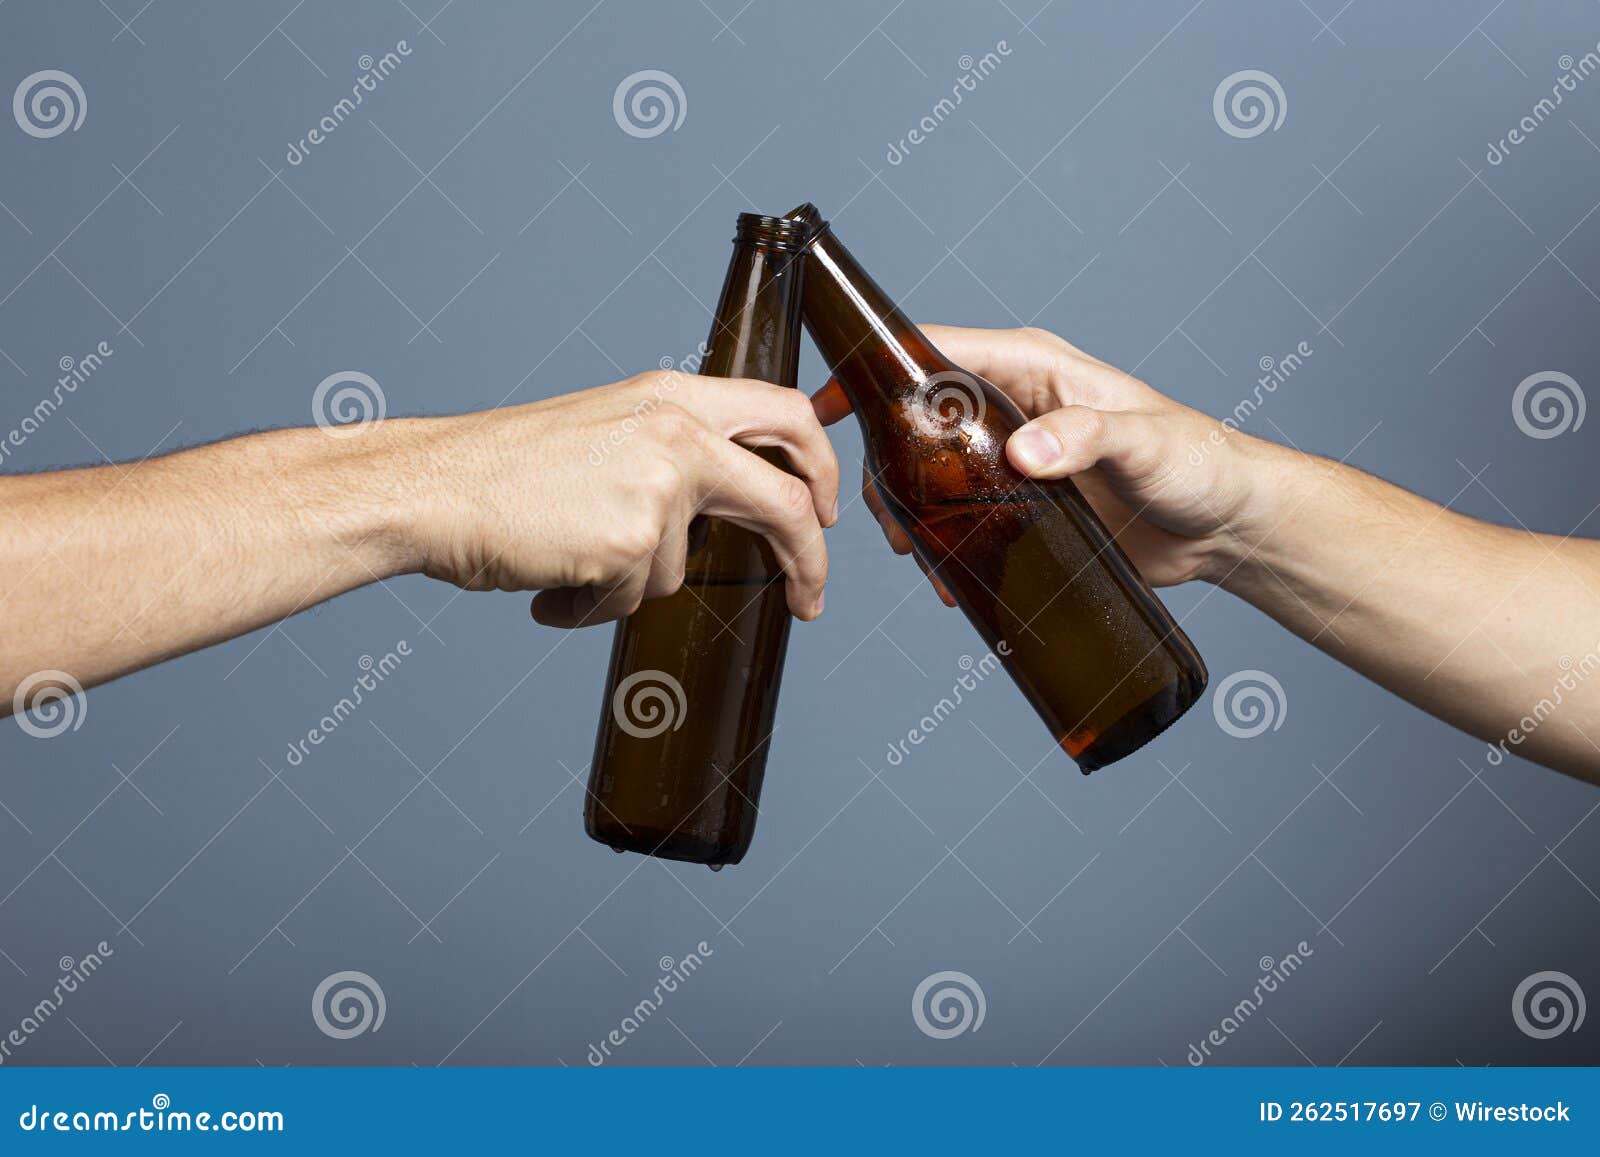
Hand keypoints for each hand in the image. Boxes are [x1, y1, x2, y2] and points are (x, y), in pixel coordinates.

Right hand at [396, 371, 838, 626]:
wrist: (431, 487)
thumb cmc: (505, 468)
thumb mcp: (607, 427)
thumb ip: (671, 449)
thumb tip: (726, 503)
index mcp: (673, 396)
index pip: (787, 414)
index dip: (821, 465)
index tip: (826, 509)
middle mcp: (677, 434)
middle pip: (786, 502)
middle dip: (810, 559)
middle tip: (810, 599)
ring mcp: (657, 489)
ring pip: (678, 570)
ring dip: (625, 583)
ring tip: (565, 555)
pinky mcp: (629, 544)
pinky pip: (628, 600)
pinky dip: (587, 607)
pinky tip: (549, 578)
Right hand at [812, 324, 1286, 591]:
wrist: (1224, 527)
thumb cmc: (1199, 464)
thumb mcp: (1145, 444)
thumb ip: (1086, 437)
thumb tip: (1025, 450)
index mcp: (1031, 366)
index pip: (930, 349)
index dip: (872, 371)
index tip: (828, 404)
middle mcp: (1012, 403)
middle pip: (913, 417)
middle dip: (884, 464)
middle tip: (881, 518)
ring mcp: (1010, 453)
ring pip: (927, 471)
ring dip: (908, 512)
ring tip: (913, 556)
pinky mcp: (1018, 501)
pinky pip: (957, 514)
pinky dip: (940, 541)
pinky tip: (947, 576)